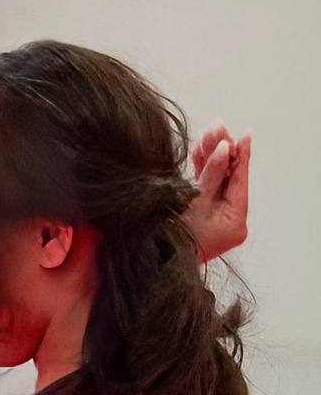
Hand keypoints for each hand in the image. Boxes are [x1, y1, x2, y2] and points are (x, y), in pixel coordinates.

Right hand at [184, 124, 249, 261]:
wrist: (151, 267)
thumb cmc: (172, 241)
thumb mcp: (194, 204)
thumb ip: (211, 175)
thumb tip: (225, 148)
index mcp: (235, 222)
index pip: (239, 182)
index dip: (241, 156)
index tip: (243, 133)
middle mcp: (229, 221)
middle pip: (228, 179)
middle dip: (221, 153)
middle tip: (217, 127)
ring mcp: (214, 220)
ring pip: (216, 182)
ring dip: (210, 159)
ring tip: (206, 136)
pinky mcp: (200, 219)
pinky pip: (204, 191)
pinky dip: (200, 174)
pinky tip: (198, 154)